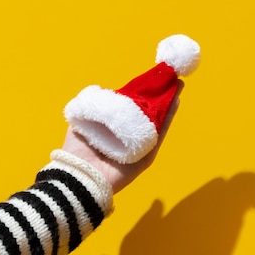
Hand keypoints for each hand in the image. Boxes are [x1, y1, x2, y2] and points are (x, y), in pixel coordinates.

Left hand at [61, 80, 182, 193]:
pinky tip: (175, 102)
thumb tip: (102, 92)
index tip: (150, 81)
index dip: (141, 95)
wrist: (79, 175)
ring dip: (168, 104)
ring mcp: (139, 147)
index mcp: (114, 130)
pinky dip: (168, 118)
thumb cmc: (77, 152)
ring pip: (157, 122)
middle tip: (170, 79)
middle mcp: (128, 138)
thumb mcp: (80, 122)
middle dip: (159, 97)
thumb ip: (91, 108)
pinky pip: (159, 134)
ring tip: (177, 86)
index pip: (131, 109)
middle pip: (147, 115)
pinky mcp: (146, 156)